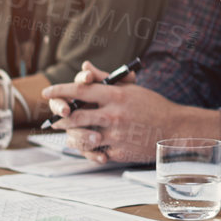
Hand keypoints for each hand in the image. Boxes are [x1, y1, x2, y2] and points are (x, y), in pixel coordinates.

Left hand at [43, 60, 171, 163]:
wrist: (174, 129)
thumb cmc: (152, 106)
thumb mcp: (131, 88)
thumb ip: (105, 78)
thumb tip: (85, 67)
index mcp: (116, 95)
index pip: (80, 90)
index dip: (59, 91)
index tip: (46, 93)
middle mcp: (114, 115)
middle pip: (74, 116)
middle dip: (59, 118)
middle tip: (55, 119)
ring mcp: (116, 135)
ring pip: (81, 138)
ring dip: (71, 136)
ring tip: (69, 135)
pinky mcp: (119, 152)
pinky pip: (95, 152)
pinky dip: (90, 150)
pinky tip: (91, 146)